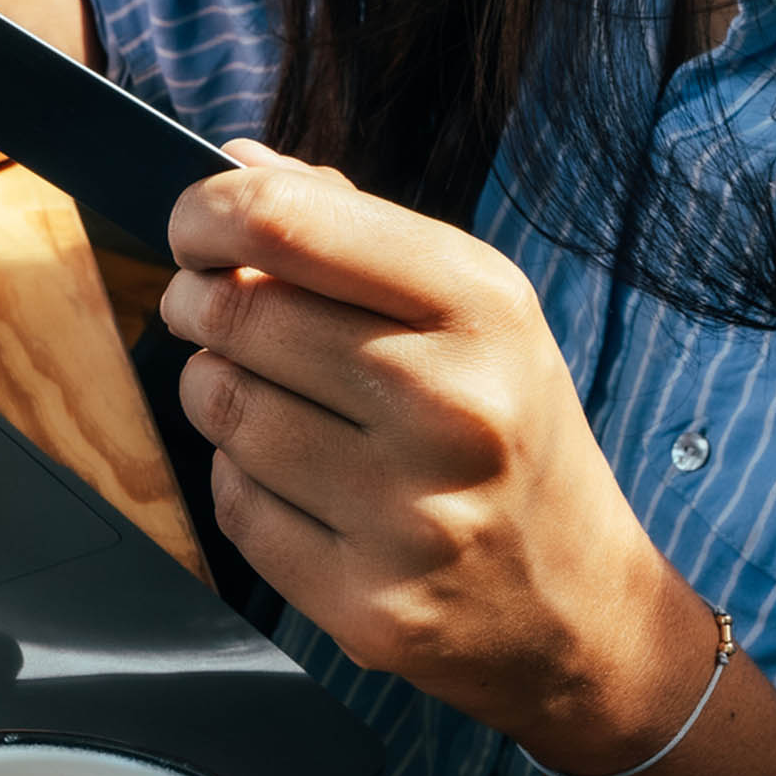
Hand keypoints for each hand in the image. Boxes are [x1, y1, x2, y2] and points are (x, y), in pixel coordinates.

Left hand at [161, 141, 710, 771]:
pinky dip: (238, 481)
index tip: (196, 230)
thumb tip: (235, 165)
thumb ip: (352, 227)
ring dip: (213, 388)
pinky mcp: (370, 606)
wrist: (578, 609)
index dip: (208, 215)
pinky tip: (289, 478)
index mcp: (483, 307)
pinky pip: (235, 507)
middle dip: (199, 301)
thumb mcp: (473, 309)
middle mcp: (454, 407)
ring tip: (254, 390)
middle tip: (206, 307)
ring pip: (224, 409)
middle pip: (240, 314)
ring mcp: (413, 516)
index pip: (289, 224)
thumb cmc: (507, 432)